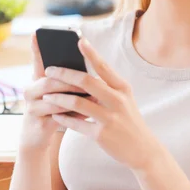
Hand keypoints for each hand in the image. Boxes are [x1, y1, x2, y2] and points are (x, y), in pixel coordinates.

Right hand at [18, 33, 88, 152]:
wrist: (39, 138)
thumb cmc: (54, 111)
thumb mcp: (60, 94)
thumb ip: (69, 82)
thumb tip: (91, 69)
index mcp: (37, 80)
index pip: (37, 61)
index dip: (35, 48)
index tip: (35, 33)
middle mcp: (30, 91)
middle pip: (50, 81)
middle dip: (71, 80)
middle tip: (89, 78)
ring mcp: (32, 107)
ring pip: (54, 99)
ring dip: (75, 98)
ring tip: (93, 96)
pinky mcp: (39, 124)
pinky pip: (59, 117)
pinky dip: (74, 116)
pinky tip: (87, 115)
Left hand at [42, 37, 161, 171]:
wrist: (143, 149)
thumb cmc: (128, 119)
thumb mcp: (124, 99)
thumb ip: (107, 86)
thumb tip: (81, 72)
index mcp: (122, 88)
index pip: (103, 66)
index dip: (91, 53)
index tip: (79, 40)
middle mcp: (117, 100)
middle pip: (86, 82)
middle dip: (64, 74)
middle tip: (48, 70)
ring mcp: (109, 118)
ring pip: (78, 103)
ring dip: (58, 97)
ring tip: (46, 94)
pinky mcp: (101, 135)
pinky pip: (77, 123)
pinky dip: (64, 118)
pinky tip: (55, 114)